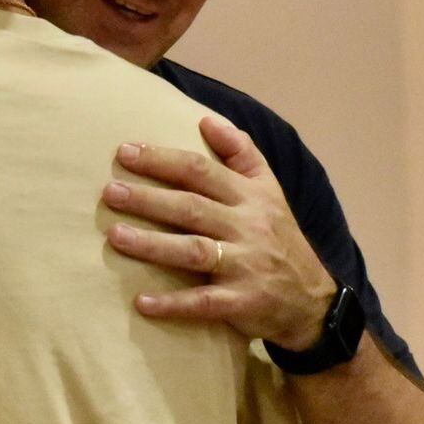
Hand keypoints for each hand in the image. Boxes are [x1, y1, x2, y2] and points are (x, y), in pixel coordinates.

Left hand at [102, 114, 335, 349]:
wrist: (313, 300)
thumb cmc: (279, 239)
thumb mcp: (270, 190)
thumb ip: (241, 153)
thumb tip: (206, 119)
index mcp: (250, 196)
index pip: (201, 170)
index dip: (162, 160)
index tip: (124, 153)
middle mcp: (248, 226)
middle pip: (192, 207)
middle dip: (148, 199)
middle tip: (110, 193)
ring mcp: (246, 265)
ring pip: (194, 250)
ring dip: (152, 245)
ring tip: (115, 237)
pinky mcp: (243, 302)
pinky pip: (204, 302)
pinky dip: (173, 304)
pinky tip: (141, 303)